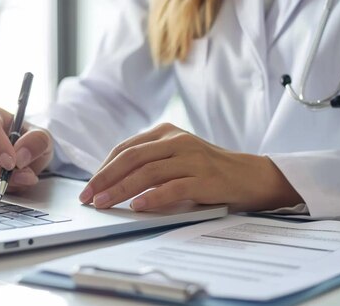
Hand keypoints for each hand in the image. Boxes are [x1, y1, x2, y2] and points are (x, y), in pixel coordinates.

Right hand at [0, 106, 53, 192]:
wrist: (28, 154)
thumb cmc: (30, 139)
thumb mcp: (43, 136)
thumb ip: (37, 141)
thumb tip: (21, 156)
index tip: (12, 162)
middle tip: (22, 175)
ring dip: (5, 180)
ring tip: (26, 177)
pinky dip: (2, 186)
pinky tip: (15, 180)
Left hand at [79, 123, 302, 211]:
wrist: (250, 175)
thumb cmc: (207, 170)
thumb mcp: (176, 158)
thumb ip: (149, 164)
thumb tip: (111, 185)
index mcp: (166, 133)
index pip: (125, 148)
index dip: (104, 168)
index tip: (89, 186)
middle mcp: (177, 141)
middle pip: (132, 158)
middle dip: (105, 178)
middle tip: (88, 197)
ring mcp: (192, 158)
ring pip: (148, 172)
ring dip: (121, 189)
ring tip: (104, 204)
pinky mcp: (205, 178)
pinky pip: (173, 187)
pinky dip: (153, 197)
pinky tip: (138, 207)